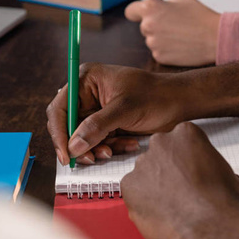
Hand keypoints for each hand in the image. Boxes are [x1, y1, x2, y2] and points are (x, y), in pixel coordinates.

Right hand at [46, 64, 186, 165]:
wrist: (179, 102)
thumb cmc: (155, 96)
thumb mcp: (124, 109)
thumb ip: (97, 127)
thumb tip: (73, 146)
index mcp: (85, 80)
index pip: (59, 108)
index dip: (59, 132)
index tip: (66, 154)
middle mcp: (87, 94)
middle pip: (68, 125)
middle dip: (80, 144)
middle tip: (90, 158)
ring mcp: (97, 109)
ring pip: (83, 137)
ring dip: (98, 148)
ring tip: (114, 150)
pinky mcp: (107, 123)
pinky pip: (98, 141)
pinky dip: (111, 147)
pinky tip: (128, 144)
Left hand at [121, 123, 238, 238]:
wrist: (219, 226)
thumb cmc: (229, 200)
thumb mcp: (228, 172)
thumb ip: (213, 164)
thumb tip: (222, 171)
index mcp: (185, 134)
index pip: (175, 142)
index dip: (183, 164)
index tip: (186, 176)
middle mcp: (160, 144)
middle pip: (157, 158)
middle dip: (167, 176)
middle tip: (182, 196)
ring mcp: (144, 166)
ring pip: (144, 177)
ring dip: (155, 191)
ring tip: (175, 209)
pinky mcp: (132, 189)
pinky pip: (135, 196)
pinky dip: (145, 206)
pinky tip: (164, 216)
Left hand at [125, 0, 220, 66]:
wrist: (215, 38)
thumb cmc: (200, 16)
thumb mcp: (182, 0)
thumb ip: (164, 4)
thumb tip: (158, 9)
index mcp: (150, 8)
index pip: (130, 11)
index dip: (136, 13)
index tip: (139, 15)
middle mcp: (147, 26)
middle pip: (144, 26)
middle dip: (155, 26)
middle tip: (173, 26)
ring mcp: (153, 43)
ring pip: (153, 40)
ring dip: (162, 39)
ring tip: (181, 37)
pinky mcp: (159, 57)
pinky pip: (160, 52)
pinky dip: (168, 50)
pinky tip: (182, 46)